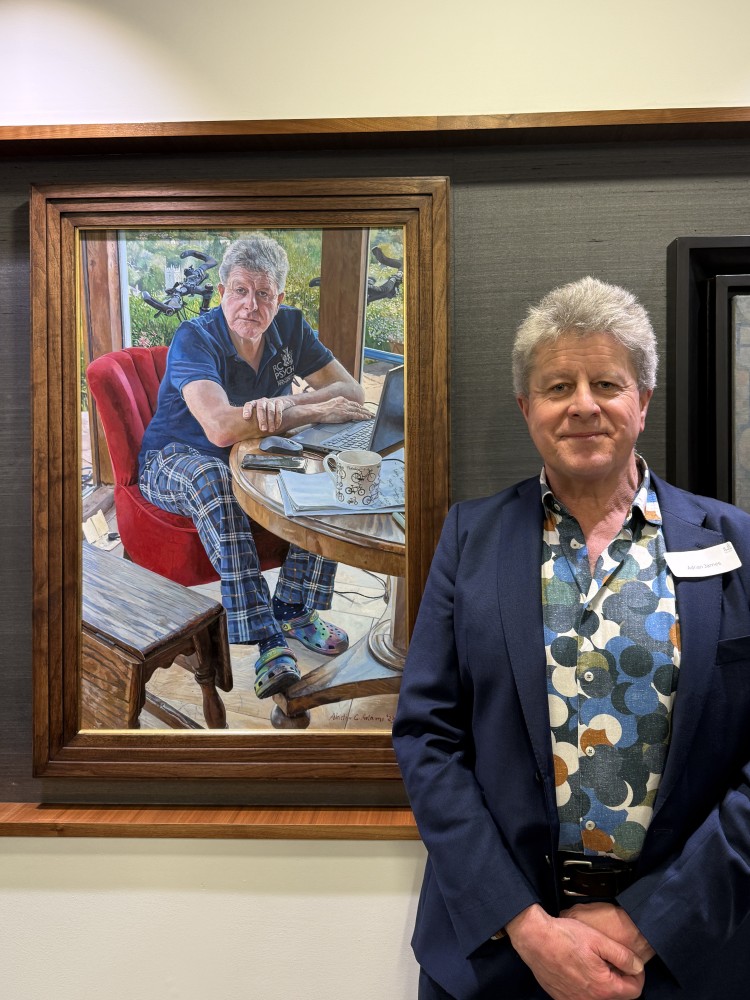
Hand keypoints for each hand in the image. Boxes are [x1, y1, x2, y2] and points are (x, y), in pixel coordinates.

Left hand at [242, 396, 292, 432]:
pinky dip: (278, 419)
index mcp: (254, 403)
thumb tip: (243, 433)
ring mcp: (270, 401)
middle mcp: (261, 401)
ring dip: (270, 421)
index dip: (247, 410)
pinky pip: (278, 410)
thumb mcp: (256, 415)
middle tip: (263, 429)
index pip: (249, 405)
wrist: (278, 404)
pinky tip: (276, 426)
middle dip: (262, 419)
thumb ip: (250, 421)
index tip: (246, 417)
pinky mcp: (279, 402)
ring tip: (271, 430)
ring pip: (270, 410)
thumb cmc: (263, 414)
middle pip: (260, 409)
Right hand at [308, 396, 373, 423]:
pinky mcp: (345, 414)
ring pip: (359, 410)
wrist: (318, 411)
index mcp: (340, 399)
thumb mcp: (330, 406)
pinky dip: (363, 417)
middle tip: (370, 412)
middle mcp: (344, 402)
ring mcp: (345, 408)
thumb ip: (336, 407)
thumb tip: (339, 412)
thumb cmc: (320, 411)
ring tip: (371, 416)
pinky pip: (357, 415)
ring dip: (366, 413)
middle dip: (364, 409)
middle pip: (357, 406)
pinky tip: (367, 418)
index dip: (358, 407)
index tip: (363, 409)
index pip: (352, 403)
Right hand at [505, 904, 644, 999]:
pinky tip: (579, 969)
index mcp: (604, 988)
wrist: (534, 939)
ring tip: (594, 962)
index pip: (634, 991)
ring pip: (600, 997)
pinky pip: (582, 997)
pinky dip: (587, 986)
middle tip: (610, 959)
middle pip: (617, 995)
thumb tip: (638, 967)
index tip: (631, 962)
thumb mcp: (598, 940)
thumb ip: (623, 956)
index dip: (637, 974)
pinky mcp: (562, 999)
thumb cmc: (565, 937)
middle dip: (619, 978)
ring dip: (603, 983)